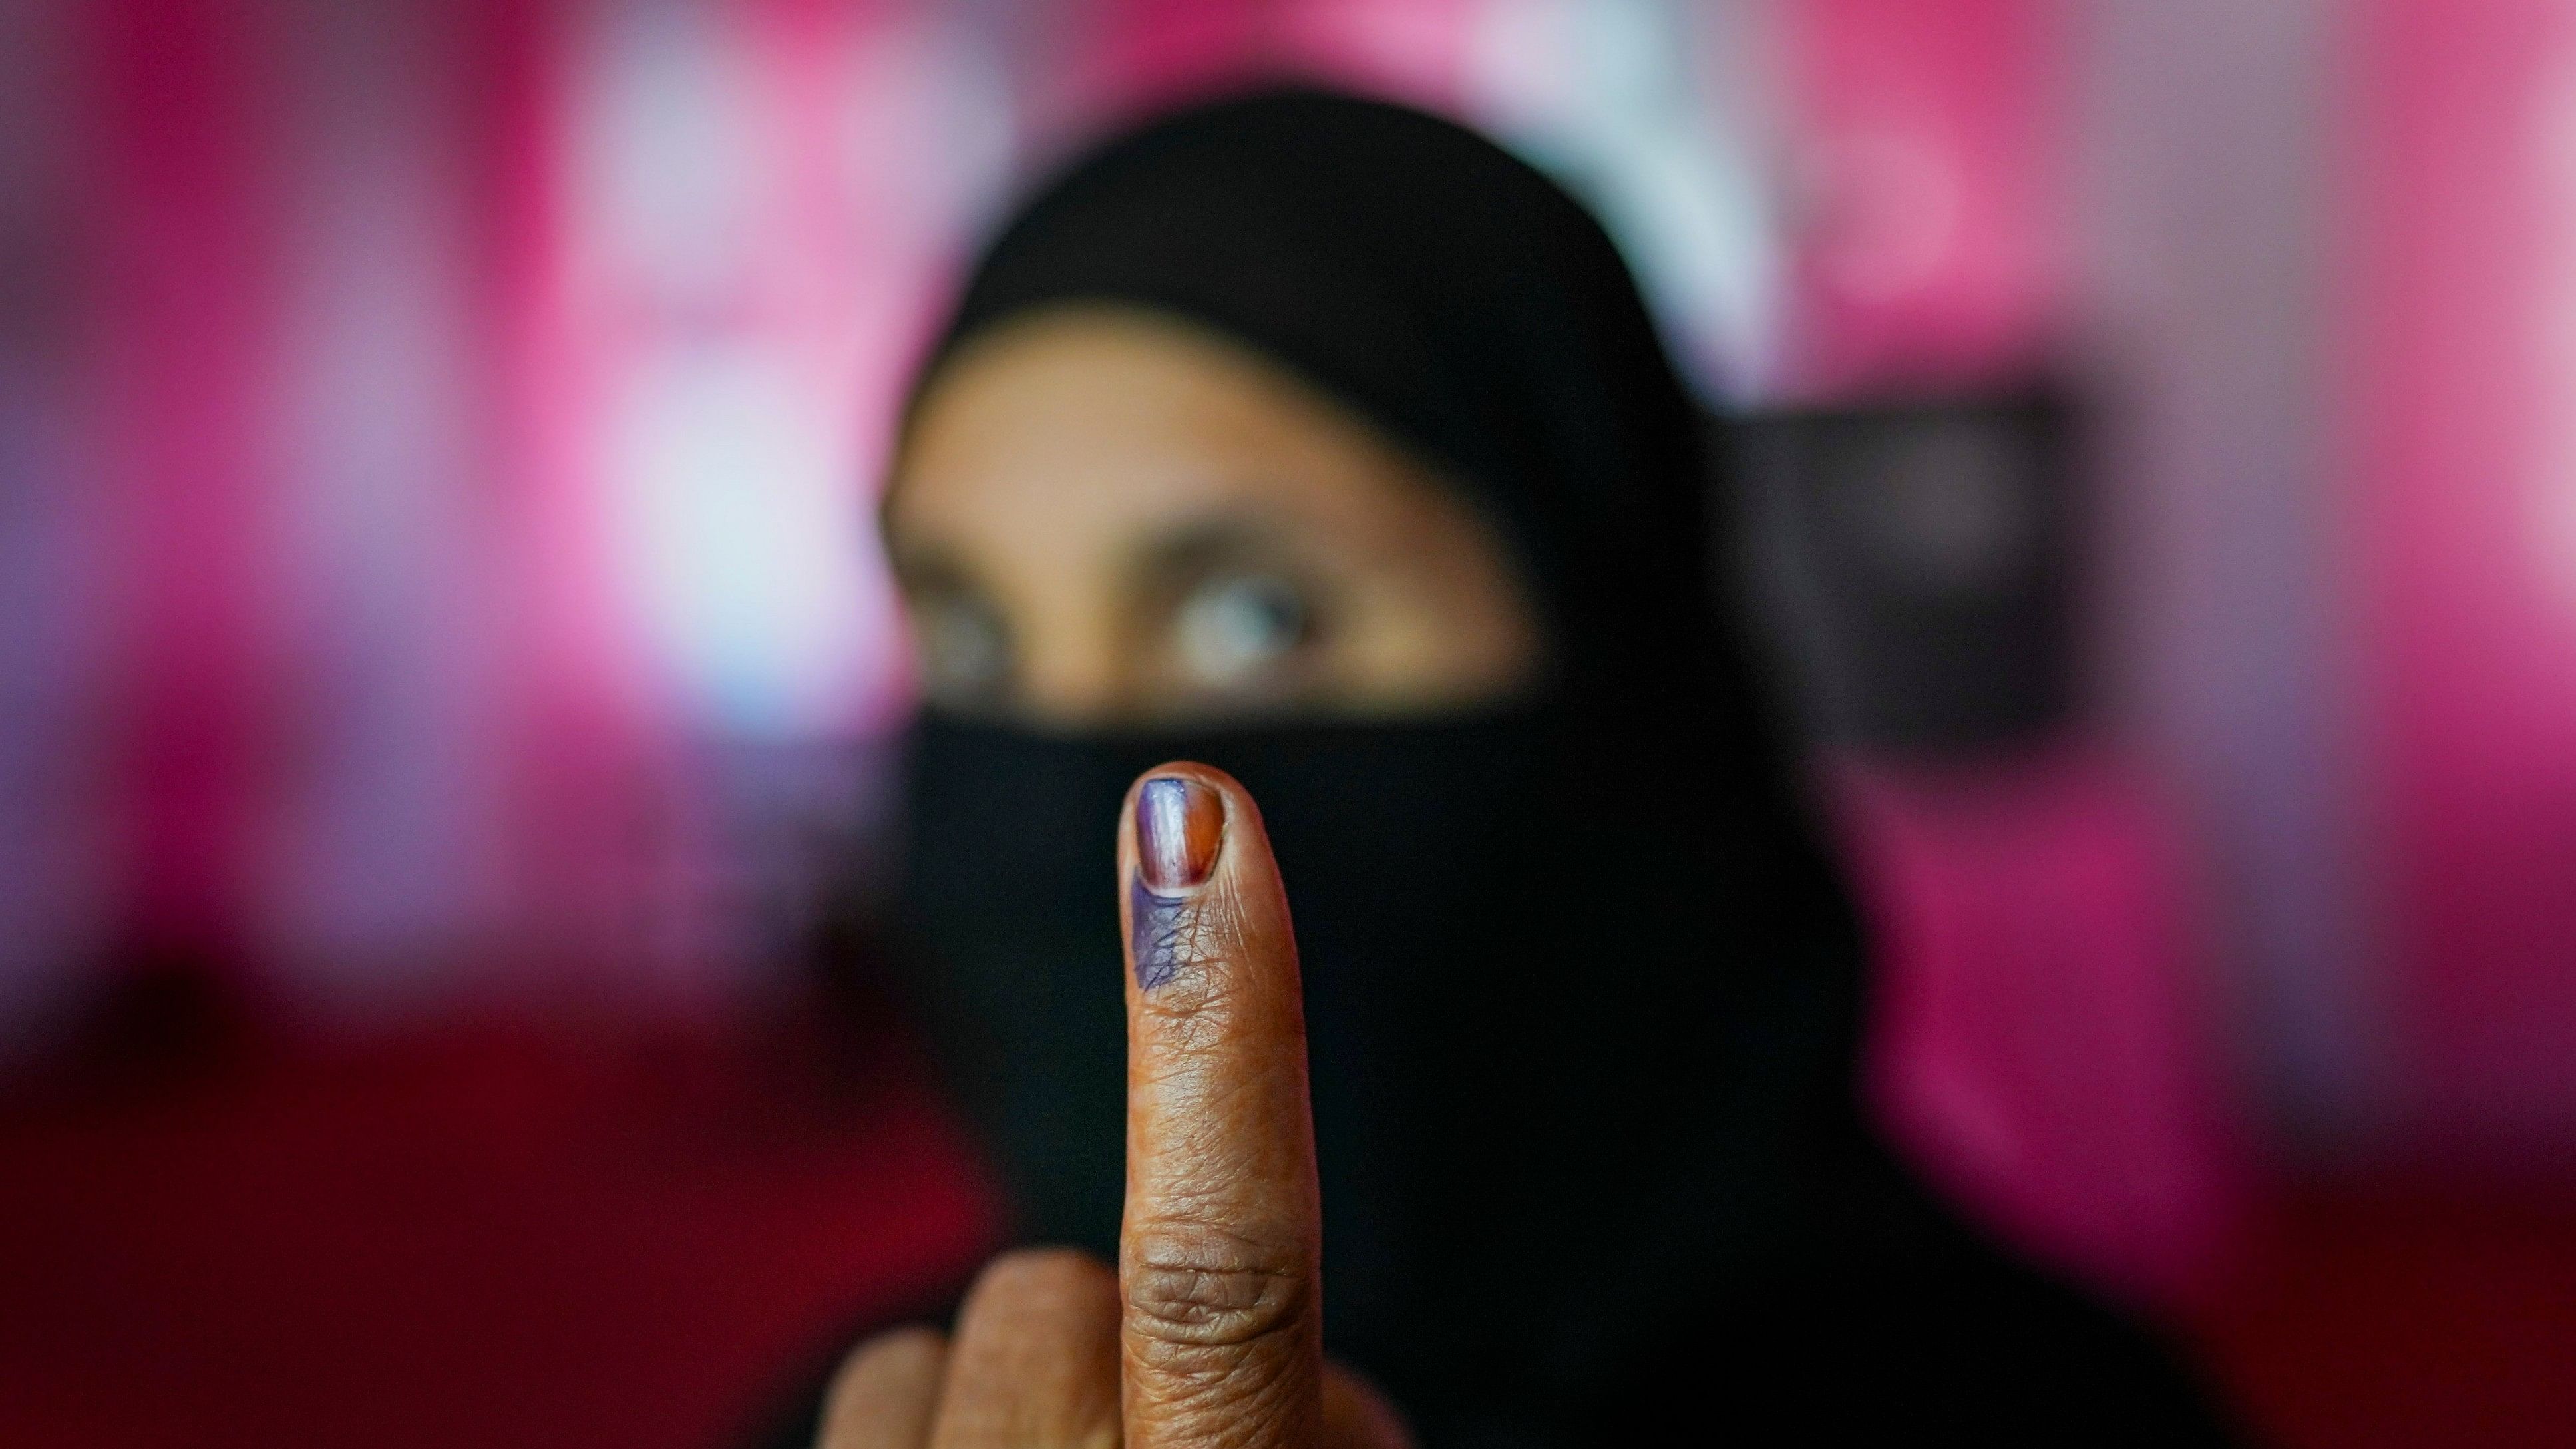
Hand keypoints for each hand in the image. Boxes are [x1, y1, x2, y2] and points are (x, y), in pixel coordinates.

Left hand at [819, 764, 1413, 1448]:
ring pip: (958, 1341)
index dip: (1216, 1025)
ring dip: (1033, 1414)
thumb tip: (1271, 1311)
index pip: (1226, 1259)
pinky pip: (877, 1402)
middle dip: (1131, 1351)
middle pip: (1056, 1291)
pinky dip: (943, 1444)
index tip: (1193, 810)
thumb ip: (1295, 1397)